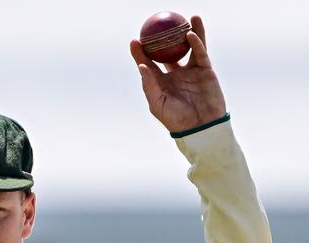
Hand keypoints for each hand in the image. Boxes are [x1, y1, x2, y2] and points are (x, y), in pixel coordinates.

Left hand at [130, 16, 226, 132]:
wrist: (201, 127)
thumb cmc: (176, 120)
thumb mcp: (158, 104)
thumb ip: (149, 85)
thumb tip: (141, 66)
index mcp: (160, 82)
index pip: (148, 63)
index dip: (141, 52)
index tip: (134, 40)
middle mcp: (174, 74)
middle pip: (167, 51)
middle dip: (162, 37)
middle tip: (157, 23)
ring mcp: (190, 71)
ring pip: (186, 47)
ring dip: (185, 32)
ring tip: (182, 18)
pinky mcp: (205, 70)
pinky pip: (200, 53)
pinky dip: (196, 42)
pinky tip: (191, 32)